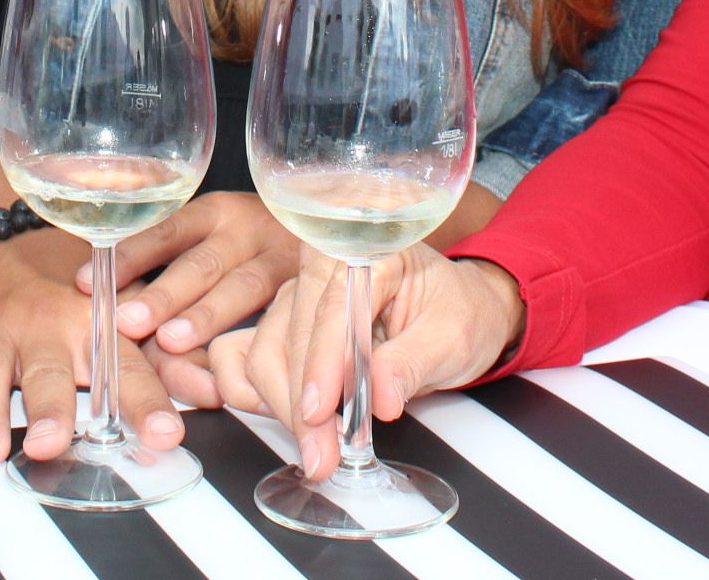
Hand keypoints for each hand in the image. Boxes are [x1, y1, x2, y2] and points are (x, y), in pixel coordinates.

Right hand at [0, 228, 184, 463]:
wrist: (12, 247)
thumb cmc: (77, 296)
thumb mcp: (128, 319)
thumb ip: (169, 362)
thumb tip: (216, 391)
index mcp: (96, 323)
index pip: (129, 368)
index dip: (148, 402)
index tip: (165, 433)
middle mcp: (47, 326)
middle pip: (50, 371)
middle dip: (49, 407)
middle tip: (50, 442)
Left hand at [83, 191, 294, 357]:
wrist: (338, 214)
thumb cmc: (254, 239)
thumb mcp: (217, 232)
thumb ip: (173, 257)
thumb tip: (100, 289)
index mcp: (217, 212)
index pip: (167, 231)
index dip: (129, 256)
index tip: (87, 281)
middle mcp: (250, 230)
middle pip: (204, 262)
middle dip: (164, 293)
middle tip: (127, 321)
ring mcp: (285, 258)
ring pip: (243, 287)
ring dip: (205, 316)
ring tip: (171, 340)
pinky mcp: (312, 287)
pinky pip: (284, 312)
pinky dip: (258, 339)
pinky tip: (233, 366)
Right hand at [212, 244, 525, 478]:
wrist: (462, 309)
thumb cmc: (459, 313)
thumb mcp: (452, 337)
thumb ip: (411, 364)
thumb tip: (380, 400)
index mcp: (367, 252)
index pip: (331, 310)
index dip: (321, 366)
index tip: (318, 413)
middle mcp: (323, 265)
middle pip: (288, 335)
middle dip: (299, 404)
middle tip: (322, 456)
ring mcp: (299, 293)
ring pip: (263, 351)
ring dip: (282, 406)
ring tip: (316, 449)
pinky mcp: (287, 320)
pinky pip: (245, 353)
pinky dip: (255, 391)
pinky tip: (286, 417)